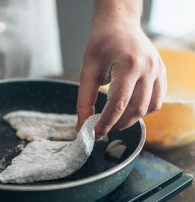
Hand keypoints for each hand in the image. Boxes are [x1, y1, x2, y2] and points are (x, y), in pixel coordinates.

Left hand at [76, 1, 166, 137]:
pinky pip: (157, 100)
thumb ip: (84, 100)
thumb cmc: (101, 44)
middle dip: (118, 124)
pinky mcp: (161, 73)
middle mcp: (148, 68)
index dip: (106, 123)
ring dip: (131, 119)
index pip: (119, 104)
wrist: (119, 24)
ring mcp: (158, 70)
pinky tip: (129, 109)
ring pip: (150, 107)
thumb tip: (82, 125)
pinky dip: (143, 110)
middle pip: (136, 109)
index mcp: (128, 64)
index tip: (96, 134)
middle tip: (104, 129)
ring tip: (115, 120)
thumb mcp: (88, 71)